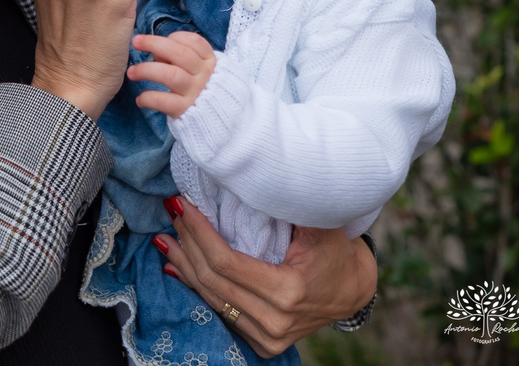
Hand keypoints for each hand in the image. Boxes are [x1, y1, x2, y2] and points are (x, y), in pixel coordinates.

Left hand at [127, 31, 214, 117]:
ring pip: (171, 75)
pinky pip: (164, 101)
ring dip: (147, 70)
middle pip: (181, 53)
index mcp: (208, 60)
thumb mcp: (195, 67)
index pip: (194, 41)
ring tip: (131, 72)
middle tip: (136, 41)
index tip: (164, 39)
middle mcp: (204, 74)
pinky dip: (148, 98)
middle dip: (155, 44)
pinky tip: (140, 99)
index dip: (175, 37)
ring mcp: (195, 92)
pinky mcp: (184, 109)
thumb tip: (156, 53)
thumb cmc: (195, 84)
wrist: (211, 116)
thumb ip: (179, 55)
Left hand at [154, 196, 376, 356]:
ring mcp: (267, 336)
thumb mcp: (319, 224)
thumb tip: (243, 176)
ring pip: (211, 298)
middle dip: (187, 242)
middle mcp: (274, 321)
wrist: (353, 290)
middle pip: (213, 280)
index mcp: (287, 291)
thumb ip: (285, 205)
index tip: (182, 204)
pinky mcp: (262, 342)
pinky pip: (220, 312)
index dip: (199, 232)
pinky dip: (197, 286)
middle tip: (171, 212)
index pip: (226, 262)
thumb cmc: (336, 251)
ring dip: (184, 265)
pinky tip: (177, 267)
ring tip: (165, 238)